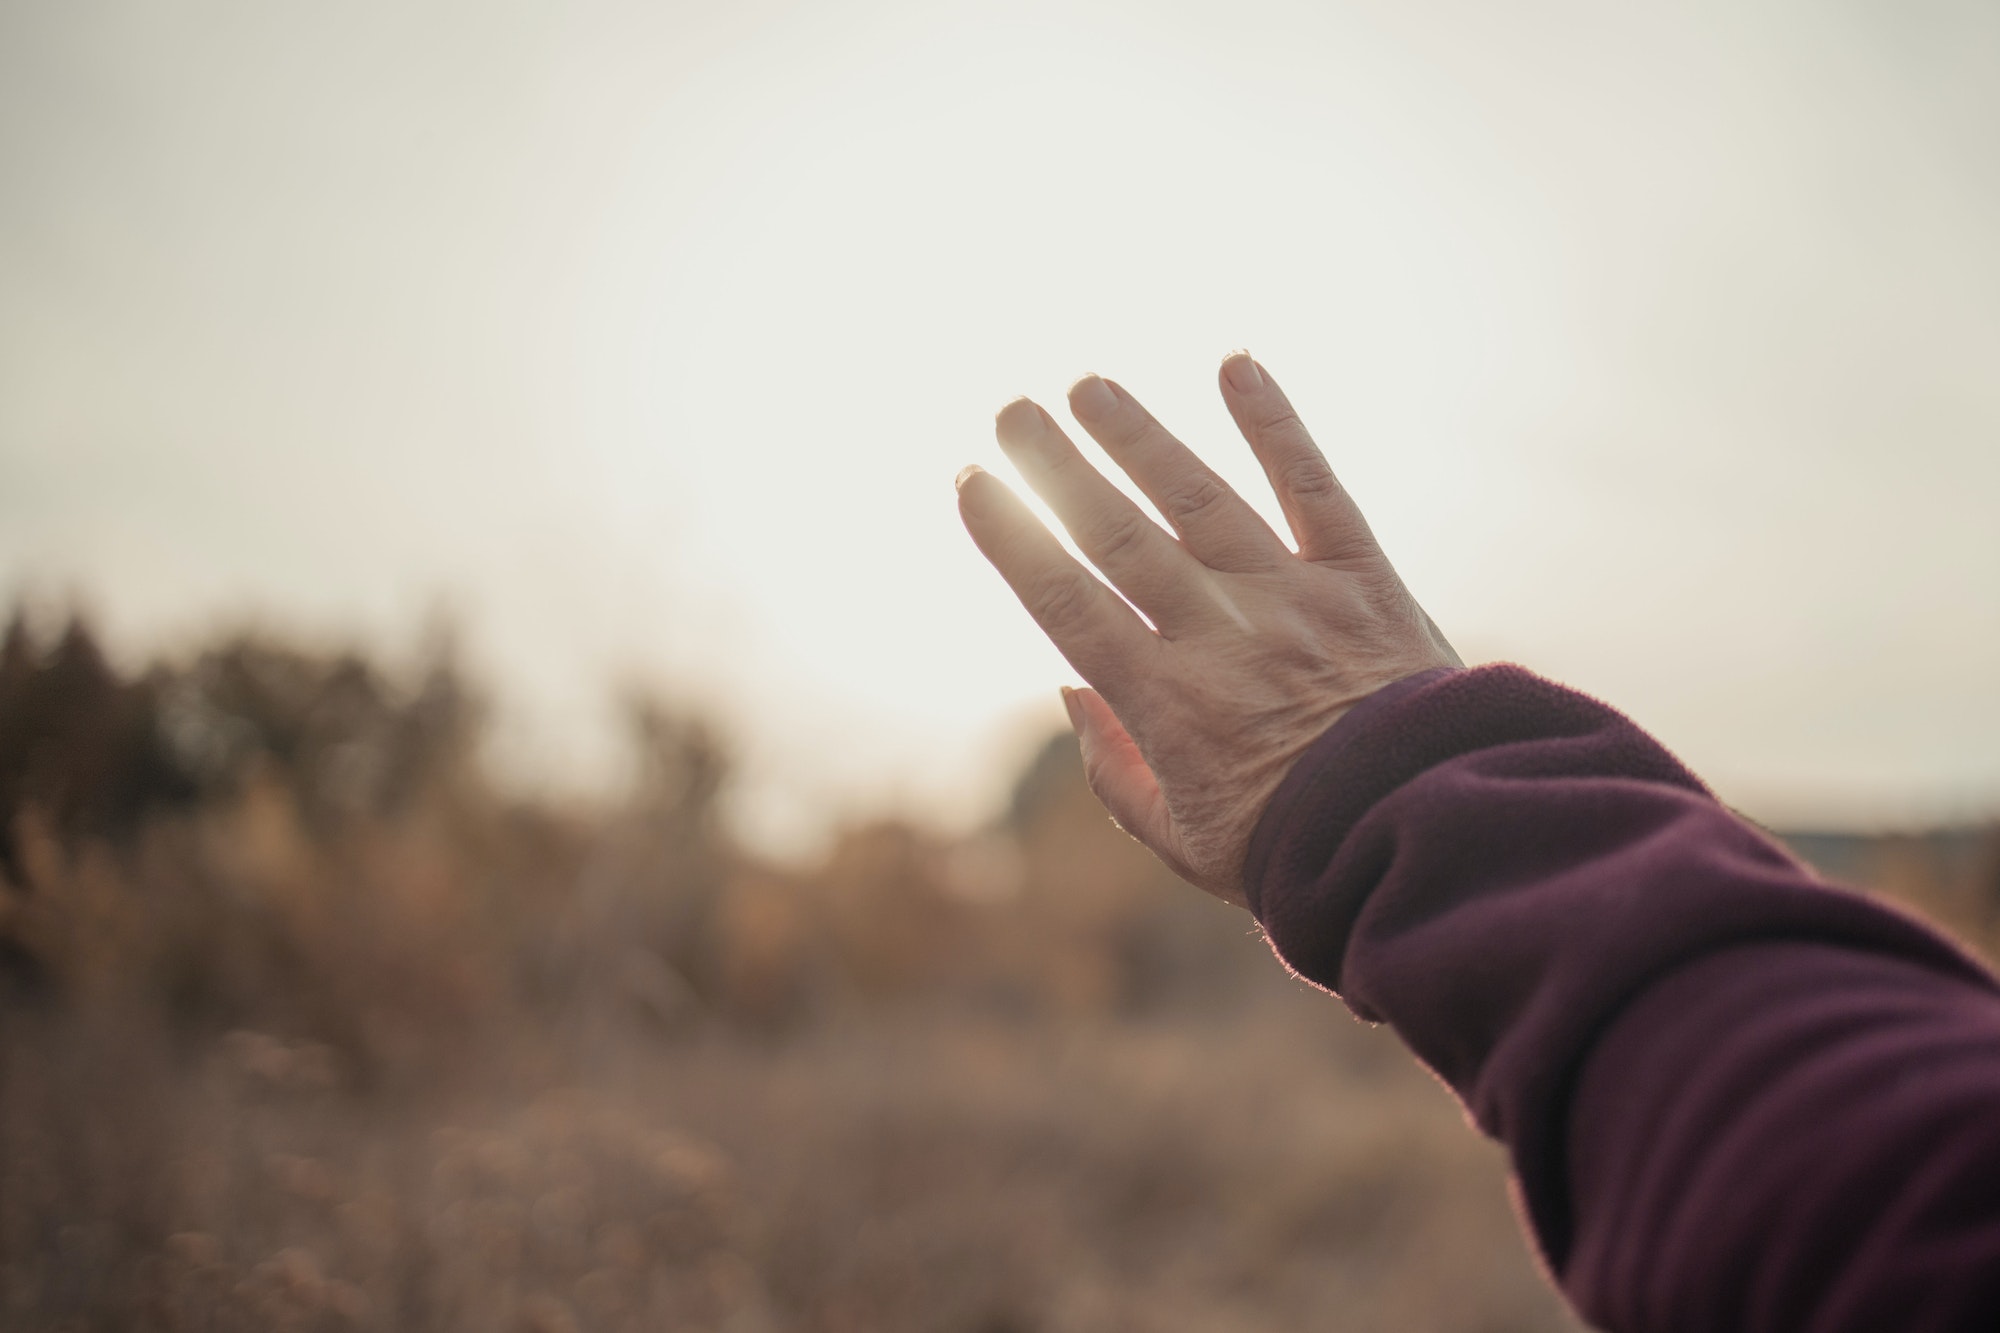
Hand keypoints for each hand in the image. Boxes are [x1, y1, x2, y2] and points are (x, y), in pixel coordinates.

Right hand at [956, 353, 1459, 908]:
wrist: (1426, 838)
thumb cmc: (1296, 852)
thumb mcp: (1184, 841)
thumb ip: (1116, 772)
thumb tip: (1070, 690)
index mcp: (1166, 703)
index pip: (1067, 602)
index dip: (1012, 537)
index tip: (970, 482)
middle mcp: (1220, 636)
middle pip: (1119, 535)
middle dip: (1057, 468)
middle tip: (1011, 412)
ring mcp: (1293, 599)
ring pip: (1198, 498)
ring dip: (1138, 436)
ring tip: (1089, 387)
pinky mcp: (1362, 578)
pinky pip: (1313, 487)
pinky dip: (1274, 425)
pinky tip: (1235, 366)